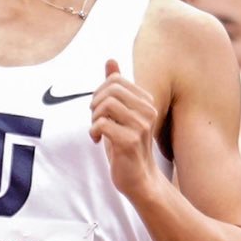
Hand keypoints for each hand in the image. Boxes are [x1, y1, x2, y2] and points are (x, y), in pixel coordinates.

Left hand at [91, 56, 158, 200]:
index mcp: (147, 102)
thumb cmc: (127, 145)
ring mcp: (141, 126)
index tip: (99, 109)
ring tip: (97, 130)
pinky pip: (102, 124)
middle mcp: (148, 111)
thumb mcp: (121, 113)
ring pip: (106, 106)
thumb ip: (116, 88)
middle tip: (95, 119)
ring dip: (94, 118)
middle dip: (95, 103)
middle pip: (110, 90)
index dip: (99, 92)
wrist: (139, 179)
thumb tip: (110, 61)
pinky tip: (96, 140)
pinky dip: (93, 131)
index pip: (115, 80)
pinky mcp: (130, 141)